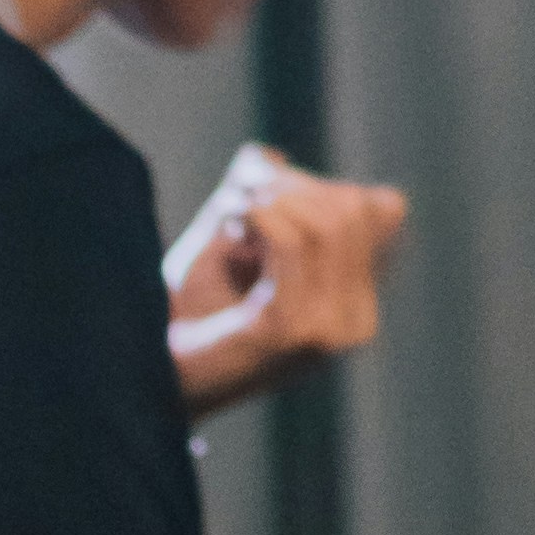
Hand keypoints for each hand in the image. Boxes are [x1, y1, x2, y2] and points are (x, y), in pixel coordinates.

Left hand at [166, 147, 405, 411]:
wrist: (152, 377)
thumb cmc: (190, 314)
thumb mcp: (233, 242)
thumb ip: (256, 197)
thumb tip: (265, 157)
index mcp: (355, 305)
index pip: (382, 210)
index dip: (324, 187)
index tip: (270, 200)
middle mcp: (355, 323)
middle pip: (354, 209)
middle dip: (293, 185)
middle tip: (241, 199)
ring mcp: (329, 332)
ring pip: (326, 223)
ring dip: (271, 200)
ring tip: (232, 213)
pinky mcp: (292, 332)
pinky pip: (293, 243)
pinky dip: (260, 217)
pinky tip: (232, 225)